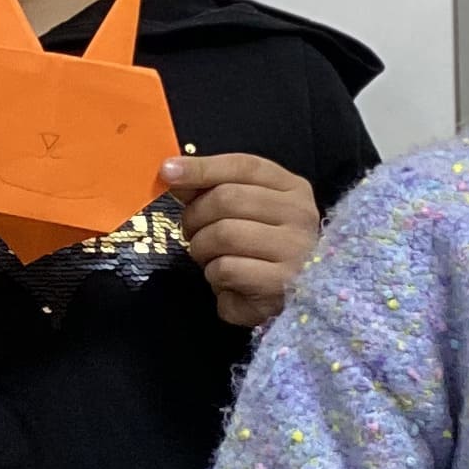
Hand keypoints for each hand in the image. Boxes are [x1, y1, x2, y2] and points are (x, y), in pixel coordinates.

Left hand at [165, 151, 323, 326]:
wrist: (290, 303)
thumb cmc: (261, 252)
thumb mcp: (242, 213)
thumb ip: (212, 188)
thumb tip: (173, 172)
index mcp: (293, 189)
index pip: (243, 166)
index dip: (202, 167)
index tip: (168, 172)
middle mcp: (300, 214)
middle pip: (228, 198)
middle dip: (196, 216)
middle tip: (191, 232)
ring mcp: (295, 249)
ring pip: (223, 234)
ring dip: (201, 248)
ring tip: (209, 258)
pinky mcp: (281, 283)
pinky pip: (226, 268)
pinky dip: (213, 275)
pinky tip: (224, 280)